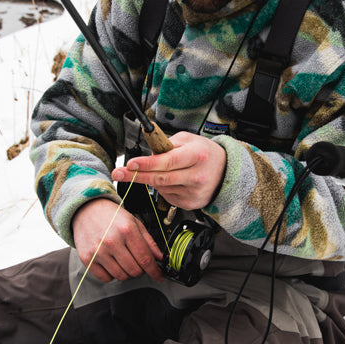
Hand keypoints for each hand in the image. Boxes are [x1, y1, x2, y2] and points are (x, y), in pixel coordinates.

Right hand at [72, 198, 164, 282]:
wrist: (87, 210)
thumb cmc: (112, 217)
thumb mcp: (134, 223)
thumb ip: (149, 242)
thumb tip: (160, 258)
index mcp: (127, 230)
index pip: (145, 259)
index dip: (155, 271)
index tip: (159, 276)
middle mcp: (112, 241)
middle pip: (134, 270)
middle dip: (140, 270)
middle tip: (137, 262)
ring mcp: (98, 251)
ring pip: (121, 276)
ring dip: (126, 272)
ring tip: (123, 260)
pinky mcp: (87, 258)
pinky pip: (105, 278)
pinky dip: (111, 275)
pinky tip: (111, 263)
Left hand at [111, 132, 226, 210]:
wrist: (226, 172)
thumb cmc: (204, 153)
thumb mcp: (188, 140)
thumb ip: (166, 145)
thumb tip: (146, 153)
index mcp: (197, 155)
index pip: (167, 161)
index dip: (147, 164)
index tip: (130, 164)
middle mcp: (197, 175)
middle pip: (160, 178)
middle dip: (136, 176)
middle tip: (118, 173)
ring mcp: (194, 192)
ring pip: (162, 188)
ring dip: (152, 180)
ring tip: (156, 170)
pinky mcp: (191, 203)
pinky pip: (168, 196)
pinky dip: (163, 188)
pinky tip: (171, 180)